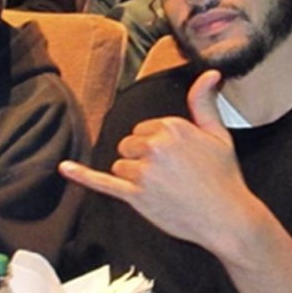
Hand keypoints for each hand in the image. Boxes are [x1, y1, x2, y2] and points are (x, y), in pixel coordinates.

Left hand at [59, 71, 262, 253]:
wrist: (227, 219)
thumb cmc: (224, 177)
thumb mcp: (218, 134)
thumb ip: (204, 102)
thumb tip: (210, 74)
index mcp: (171, 126)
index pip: (145, 129)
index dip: (159, 145)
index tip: (178, 160)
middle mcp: (153, 145)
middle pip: (129, 145)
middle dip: (144, 159)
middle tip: (172, 176)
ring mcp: (142, 171)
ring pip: (120, 164)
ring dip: (134, 176)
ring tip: (163, 189)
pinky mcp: (134, 195)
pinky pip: (102, 182)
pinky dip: (81, 176)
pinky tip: (64, 168)